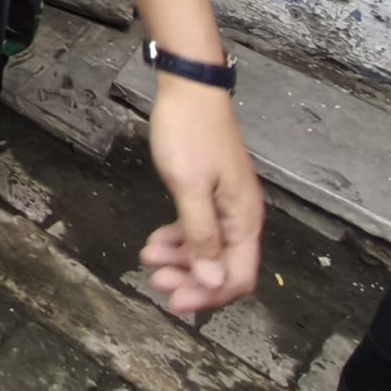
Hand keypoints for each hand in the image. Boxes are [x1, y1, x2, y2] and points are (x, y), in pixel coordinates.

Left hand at [137, 77, 263, 313]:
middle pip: (224, 269)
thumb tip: (213, 281)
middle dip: (191, 281)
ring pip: (209, 251)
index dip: (209, 295)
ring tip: (147, 258)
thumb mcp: (189, 187)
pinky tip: (155, 242)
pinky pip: (200, 231)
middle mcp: (241, 218)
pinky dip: (180, 240)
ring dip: (182, 261)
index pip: (238, 278)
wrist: (189, 90)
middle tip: (154, 281)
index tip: (174, 300)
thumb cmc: (188, 135)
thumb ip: (201, 235)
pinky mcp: (211, 194)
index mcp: (244, 220)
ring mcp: (227, 206)